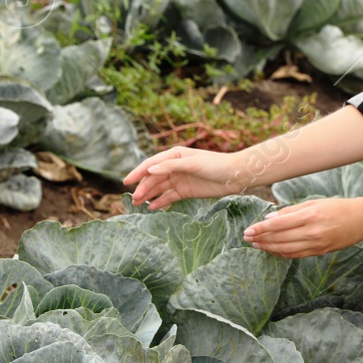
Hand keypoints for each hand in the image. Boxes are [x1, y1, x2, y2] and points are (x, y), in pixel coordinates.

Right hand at [123, 147, 244, 209]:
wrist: (235, 176)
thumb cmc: (215, 164)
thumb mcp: (193, 163)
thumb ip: (171, 166)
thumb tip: (151, 169)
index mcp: (175, 155)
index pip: (152, 164)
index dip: (138, 172)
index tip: (127, 181)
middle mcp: (175, 166)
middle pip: (154, 178)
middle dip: (143, 187)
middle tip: (133, 199)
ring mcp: (180, 179)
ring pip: (160, 188)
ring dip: (149, 195)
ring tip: (138, 204)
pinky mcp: (186, 191)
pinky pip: (169, 197)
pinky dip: (161, 202)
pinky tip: (152, 207)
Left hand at [243, 198, 362, 258]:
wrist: (361, 220)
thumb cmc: (337, 207)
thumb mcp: (313, 203)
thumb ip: (291, 211)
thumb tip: (270, 218)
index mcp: (309, 216)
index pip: (278, 225)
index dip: (260, 229)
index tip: (248, 230)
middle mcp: (312, 232)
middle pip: (279, 238)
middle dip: (261, 239)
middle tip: (247, 238)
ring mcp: (316, 244)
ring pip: (286, 249)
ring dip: (268, 248)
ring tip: (256, 245)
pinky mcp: (320, 252)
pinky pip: (296, 255)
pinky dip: (282, 253)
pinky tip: (272, 250)